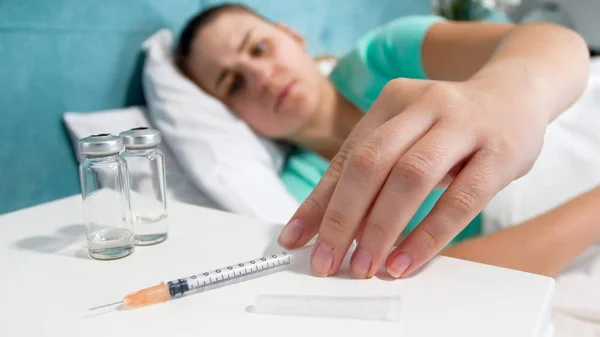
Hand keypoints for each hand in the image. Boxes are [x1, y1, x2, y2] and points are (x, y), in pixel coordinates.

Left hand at [277, 77, 547, 277]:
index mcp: (392, 101)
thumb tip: (328, 224)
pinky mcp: (500, 151)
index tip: (297, 239)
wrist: (518, 92)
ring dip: (380, 227)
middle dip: (341, 217)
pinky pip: (461, 199)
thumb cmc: (451, 125)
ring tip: (364, 266)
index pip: (347, 157)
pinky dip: (429, 235)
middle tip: (326, 259)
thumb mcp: (408, 134)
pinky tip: (406, 260)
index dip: (319, 201)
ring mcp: (463, 124)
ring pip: (410, 177)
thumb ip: (373, 170)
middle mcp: (423, 105)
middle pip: (370, 162)